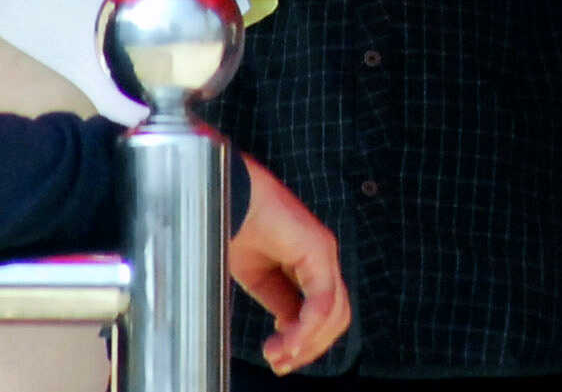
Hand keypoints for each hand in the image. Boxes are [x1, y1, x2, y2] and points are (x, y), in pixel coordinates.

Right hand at [228, 153, 351, 374]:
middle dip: (309, 348)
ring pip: (334, 314)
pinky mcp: (318, 250)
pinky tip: (288, 340)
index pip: (325, 315)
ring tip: (277, 354)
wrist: (226, 199)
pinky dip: (307, 326)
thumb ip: (281, 302)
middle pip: (336, 319)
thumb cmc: (238, 228)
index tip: (280, 360)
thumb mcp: (260, 279)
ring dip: (307, 342)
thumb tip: (291, 330)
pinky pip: (322, 299)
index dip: (307, 343)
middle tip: (280, 363)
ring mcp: (324, 254)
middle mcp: (324, 260)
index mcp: (311, 266)